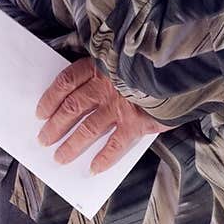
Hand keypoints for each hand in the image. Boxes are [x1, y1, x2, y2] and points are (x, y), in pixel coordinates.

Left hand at [35, 56, 170, 174]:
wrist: (183, 63)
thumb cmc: (155, 60)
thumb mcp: (128, 55)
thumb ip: (113, 69)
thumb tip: (93, 90)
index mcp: (101, 65)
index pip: (67, 82)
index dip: (50, 99)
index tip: (40, 113)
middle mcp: (106, 85)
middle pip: (72, 107)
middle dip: (55, 126)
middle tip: (44, 140)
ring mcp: (120, 104)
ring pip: (88, 128)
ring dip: (72, 145)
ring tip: (61, 158)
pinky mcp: (137, 121)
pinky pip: (116, 144)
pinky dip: (104, 158)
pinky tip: (94, 168)